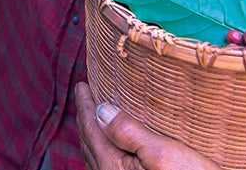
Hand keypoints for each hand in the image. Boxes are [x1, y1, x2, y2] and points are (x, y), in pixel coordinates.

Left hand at [76, 82, 221, 169]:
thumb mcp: (163, 152)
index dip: (85, 104)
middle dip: (86, 117)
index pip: (91, 129)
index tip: (82, 85)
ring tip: (96, 116)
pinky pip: (108, 166)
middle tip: (85, 96)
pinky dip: (104, 148)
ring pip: (97, 157)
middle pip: (90, 143)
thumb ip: (128, 132)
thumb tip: (101, 110)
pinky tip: (113, 145)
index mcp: (114, 167)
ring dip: (94, 134)